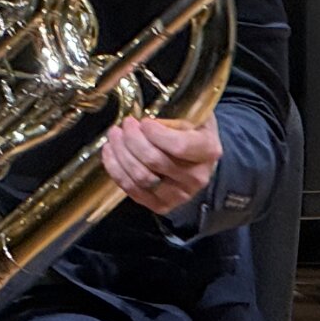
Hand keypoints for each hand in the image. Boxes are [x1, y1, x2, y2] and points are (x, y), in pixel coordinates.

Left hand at [101, 114, 220, 216]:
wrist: (198, 158)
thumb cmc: (192, 131)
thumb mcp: (192, 115)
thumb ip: (173, 117)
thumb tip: (142, 124)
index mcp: (208, 151)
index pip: (179, 146)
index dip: (156, 134)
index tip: (144, 122)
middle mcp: (197, 177)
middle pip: (155, 161)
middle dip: (133, 139)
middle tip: (125, 124)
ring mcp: (180, 195)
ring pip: (141, 177)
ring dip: (121, 154)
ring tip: (115, 135)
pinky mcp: (162, 205)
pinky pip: (132, 190)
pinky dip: (116, 170)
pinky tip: (110, 152)